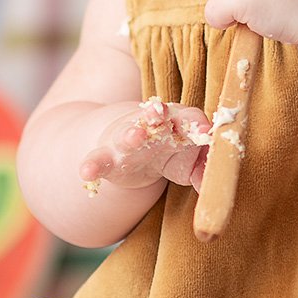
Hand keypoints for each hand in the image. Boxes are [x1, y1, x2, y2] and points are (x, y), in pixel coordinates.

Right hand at [77, 99, 211, 192]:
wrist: (131, 143)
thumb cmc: (169, 151)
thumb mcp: (187, 161)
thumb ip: (201, 170)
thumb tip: (211, 185)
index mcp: (176, 123)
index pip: (188, 119)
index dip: (196, 124)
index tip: (206, 131)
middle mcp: (151, 127)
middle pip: (155, 119)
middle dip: (157, 114)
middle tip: (160, 111)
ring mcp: (126, 141)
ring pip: (127, 135)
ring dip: (130, 134)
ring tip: (134, 135)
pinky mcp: (107, 158)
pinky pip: (98, 160)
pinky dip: (91, 165)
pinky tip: (86, 173)